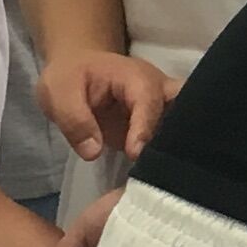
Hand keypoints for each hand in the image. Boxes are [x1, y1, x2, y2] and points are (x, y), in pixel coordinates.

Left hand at [39, 49, 175, 164]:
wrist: (77, 72)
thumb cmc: (69, 78)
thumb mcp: (58, 94)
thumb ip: (75, 121)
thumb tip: (93, 152)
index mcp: (135, 77)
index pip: (149, 100)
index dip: (144, 127)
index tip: (135, 154)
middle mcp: (158, 90)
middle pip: (187, 102)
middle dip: (186, 127)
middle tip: (175, 156)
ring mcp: (163, 108)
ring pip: (188, 120)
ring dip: (181, 143)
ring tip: (172, 170)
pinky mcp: (159, 126)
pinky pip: (176, 138)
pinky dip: (174, 154)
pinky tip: (166, 175)